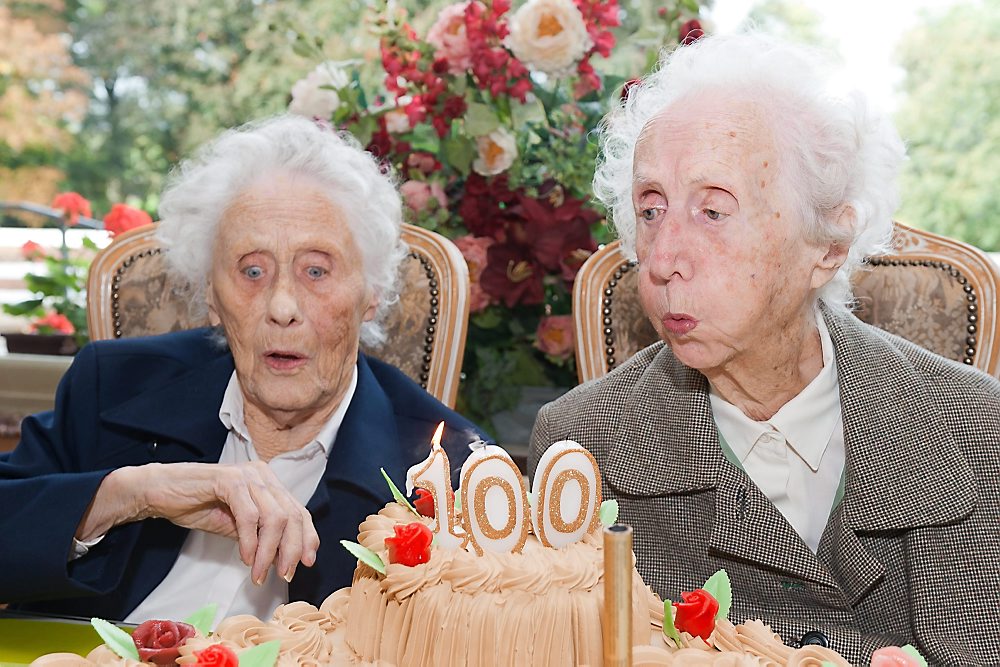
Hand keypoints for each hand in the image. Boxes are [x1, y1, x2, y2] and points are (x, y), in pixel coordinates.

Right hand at [77, 462, 319, 583]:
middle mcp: (263, 475)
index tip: (307, 563)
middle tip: (284, 574)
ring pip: (275, 517)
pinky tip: (245, 558)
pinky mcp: (229, 480)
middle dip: (292, 549)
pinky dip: (251, 541)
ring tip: (259, 573)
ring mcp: (247, 475)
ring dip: (269, 551)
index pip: (299, 511)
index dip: (307, 538)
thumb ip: (259, 536)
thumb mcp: (236, 525)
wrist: (158, 492)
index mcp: (268, 483)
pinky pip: (250, 516)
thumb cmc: (196, 506)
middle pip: (292, 515)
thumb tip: (282, 559)